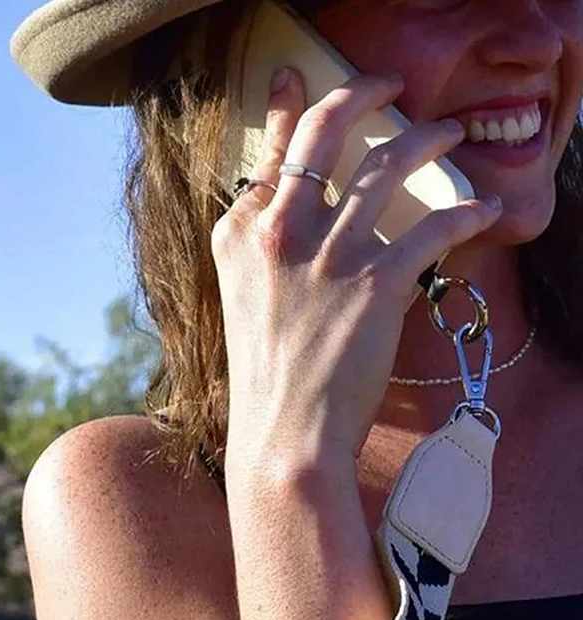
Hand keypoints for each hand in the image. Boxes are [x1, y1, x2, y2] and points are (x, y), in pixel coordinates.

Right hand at [212, 68, 501, 474]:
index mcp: (240, 236)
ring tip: (449, 132)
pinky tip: (483, 209)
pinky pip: (434, 227)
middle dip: (360, 91)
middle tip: (387, 82)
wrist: (284, 435)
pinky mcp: (377, 283)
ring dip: (427, 138)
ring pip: (388, 164)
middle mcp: (280, 233)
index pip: (268, 154)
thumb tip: (298, 215)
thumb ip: (264, 250)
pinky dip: (466, 212)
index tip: (298, 80)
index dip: (285, 109)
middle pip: (323, 132)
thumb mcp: (246, 301)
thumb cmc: (266, 375)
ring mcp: (329, 255)